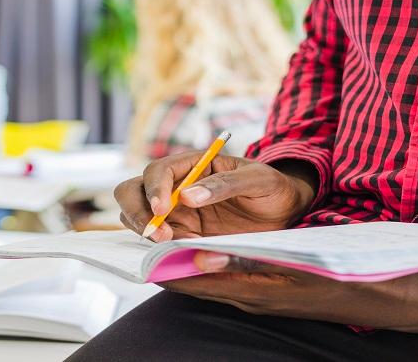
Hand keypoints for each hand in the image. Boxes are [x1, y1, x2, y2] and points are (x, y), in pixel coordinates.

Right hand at [115, 153, 316, 241]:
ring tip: (176, 244)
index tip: (163, 209)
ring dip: (146, 231)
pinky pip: (155, 241)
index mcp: (192, 165)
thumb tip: (187, 196)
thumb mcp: (259, 180)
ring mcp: (173, 212)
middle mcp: (175, 186)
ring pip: (135, 216)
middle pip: (131, 192)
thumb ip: (225, 184)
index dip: (154, 189)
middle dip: (137, 212)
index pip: (158, 171)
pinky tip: (184, 252)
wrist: (285, 214)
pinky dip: (160, 248)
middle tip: (159, 234)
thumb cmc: (273, 188)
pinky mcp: (179, 234)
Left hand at [161, 251, 417, 332]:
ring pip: (207, 280)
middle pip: (194, 284)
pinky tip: (200, 249)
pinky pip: (225, 278)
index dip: (165, 267)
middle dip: (169, 265)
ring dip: (186, 263)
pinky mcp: (262, 290)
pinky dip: (207, 264)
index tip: (143, 251)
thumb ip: (245, 258)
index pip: (194, 283)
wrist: (367, 294)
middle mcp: (246, 296)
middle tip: (147, 242)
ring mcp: (254, 295)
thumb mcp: (289, 262)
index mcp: (249, 291)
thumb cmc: (331, 276)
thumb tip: (202, 255)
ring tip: (165, 241)